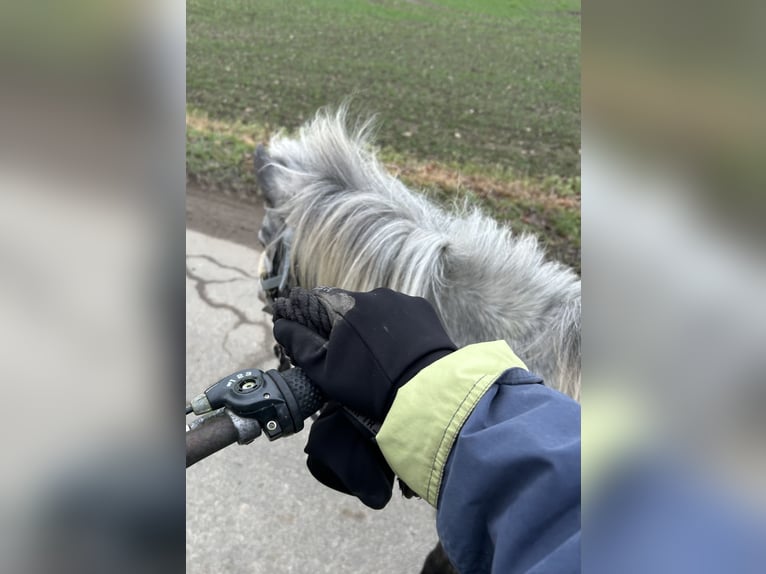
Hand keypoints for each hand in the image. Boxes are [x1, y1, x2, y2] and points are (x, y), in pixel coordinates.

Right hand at [273, 287, 455, 507]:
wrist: (424, 392)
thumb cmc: (369, 385)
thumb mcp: (324, 371)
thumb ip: (299, 344)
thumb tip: (280, 324)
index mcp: (345, 305)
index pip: (319, 300)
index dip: (314, 318)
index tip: (317, 335)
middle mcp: (373, 295)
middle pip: (350, 306)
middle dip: (347, 325)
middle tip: (352, 355)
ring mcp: (401, 300)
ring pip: (378, 310)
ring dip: (374, 327)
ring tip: (379, 357)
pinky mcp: (423, 309)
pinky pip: (403, 315)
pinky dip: (398, 329)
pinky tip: (400, 351)